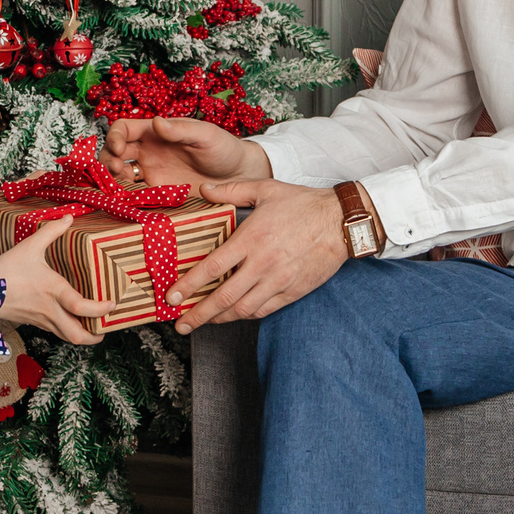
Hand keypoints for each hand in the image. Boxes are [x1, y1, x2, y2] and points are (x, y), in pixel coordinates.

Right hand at [0, 215, 111, 345]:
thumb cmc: (5, 271)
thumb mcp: (30, 247)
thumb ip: (51, 232)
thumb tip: (68, 217)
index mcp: (54, 291)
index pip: (83, 307)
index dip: (101, 309)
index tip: (112, 304)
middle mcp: (50, 310)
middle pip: (78, 336)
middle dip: (95, 337)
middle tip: (106, 328)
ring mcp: (42, 320)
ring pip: (67, 338)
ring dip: (83, 336)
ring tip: (93, 327)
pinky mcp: (34, 323)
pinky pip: (56, 333)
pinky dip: (68, 331)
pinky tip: (71, 320)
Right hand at [101, 115, 270, 191]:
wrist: (239, 177)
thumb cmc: (225, 149)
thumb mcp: (205, 135)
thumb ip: (181, 130)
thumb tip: (156, 123)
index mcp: (157, 132)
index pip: (124, 128)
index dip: (115, 136)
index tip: (119, 149)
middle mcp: (149, 152)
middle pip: (115, 151)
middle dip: (107, 159)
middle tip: (115, 170)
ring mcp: (152, 173)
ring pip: (119, 174)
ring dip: (111, 179)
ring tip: (115, 186)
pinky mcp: (158, 193)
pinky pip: (134, 194)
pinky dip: (124, 196)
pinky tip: (125, 200)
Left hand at [170, 179, 349, 332]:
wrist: (341, 222)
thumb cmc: (303, 204)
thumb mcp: (266, 189)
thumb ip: (232, 191)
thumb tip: (204, 190)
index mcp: (252, 239)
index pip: (213, 268)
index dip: (190, 285)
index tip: (172, 297)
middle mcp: (263, 264)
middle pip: (224, 297)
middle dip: (198, 314)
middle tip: (181, 324)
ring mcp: (279, 281)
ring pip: (243, 309)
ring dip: (220, 319)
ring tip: (204, 322)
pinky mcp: (293, 292)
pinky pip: (264, 310)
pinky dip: (245, 316)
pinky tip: (234, 315)